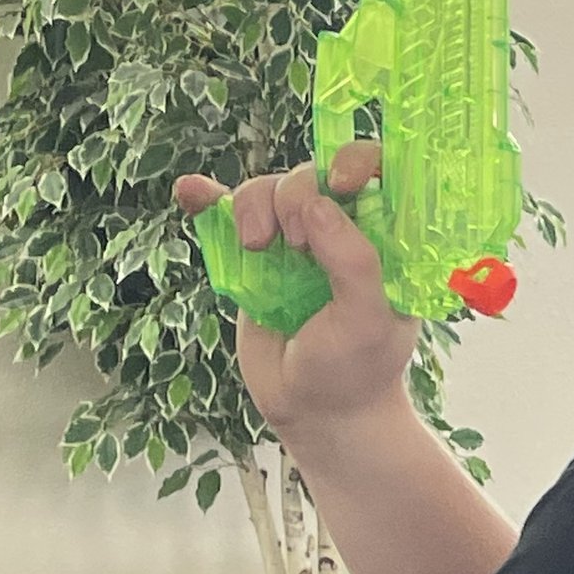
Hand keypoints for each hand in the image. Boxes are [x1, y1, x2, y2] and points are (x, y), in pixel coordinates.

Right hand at [174, 141, 417, 446]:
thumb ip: (352, 261)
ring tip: (254, 247)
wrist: (314, 412)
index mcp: (384, 237)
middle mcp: (340, 230)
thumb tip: (318, 202)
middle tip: (296, 243)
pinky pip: (225, 215)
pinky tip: (190, 191)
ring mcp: (294, 241)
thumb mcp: (367, 320)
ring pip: (266, 191)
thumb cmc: (356, 369)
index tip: (340, 183)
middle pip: (310, 174)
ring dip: (252, 205)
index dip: (357, 161)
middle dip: (295, 195)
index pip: (378, 172)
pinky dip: (206, 200)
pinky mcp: (253, 257)